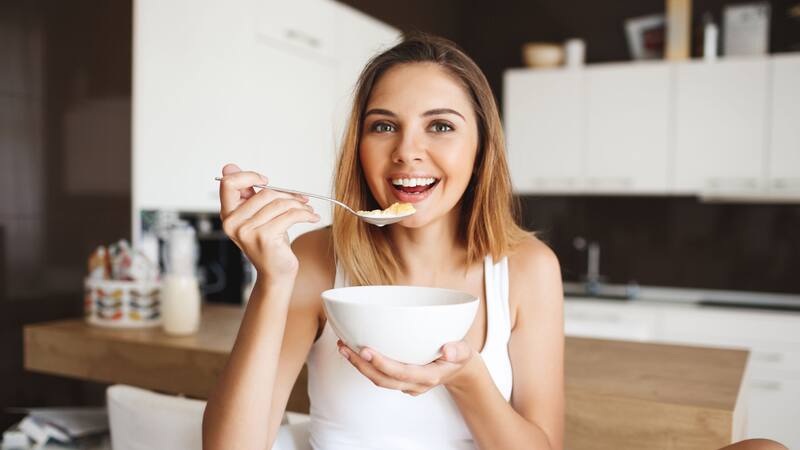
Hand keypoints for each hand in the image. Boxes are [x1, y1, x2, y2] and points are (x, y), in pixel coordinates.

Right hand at [219, 163, 318, 280]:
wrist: (276, 273)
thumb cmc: (269, 242)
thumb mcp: (256, 215)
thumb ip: (247, 193)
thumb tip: (229, 166)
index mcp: (228, 214)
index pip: (228, 183)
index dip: (248, 176)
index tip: (266, 181)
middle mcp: (233, 223)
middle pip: (264, 192)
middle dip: (287, 194)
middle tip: (301, 199)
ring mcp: (247, 231)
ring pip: (279, 203)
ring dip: (299, 204)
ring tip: (307, 209)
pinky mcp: (265, 237)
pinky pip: (290, 215)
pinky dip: (306, 214)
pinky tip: (312, 217)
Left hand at [337, 339, 476, 395]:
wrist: (458, 369)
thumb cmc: (457, 356)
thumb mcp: (464, 351)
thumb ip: (458, 350)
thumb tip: (448, 349)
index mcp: (429, 376)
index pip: (402, 372)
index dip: (382, 363)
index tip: (366, 350)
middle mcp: (414, 383)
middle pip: (383, 379)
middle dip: (361, 365)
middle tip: (345, 347)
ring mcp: (405, 384)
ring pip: (378, 379)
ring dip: (358, 365)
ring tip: (343, 347)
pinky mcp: (399, 380)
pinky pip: (380, 376)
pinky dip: (365, 364)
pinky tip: (354, 350)